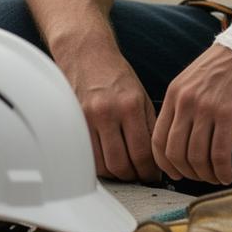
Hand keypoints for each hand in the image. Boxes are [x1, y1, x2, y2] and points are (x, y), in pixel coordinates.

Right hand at [60, 41, 161, 182]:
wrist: (87, 55)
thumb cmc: (115, 74)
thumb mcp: (141, 96)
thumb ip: (148, 126)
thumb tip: (157, 158)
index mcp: (130, 105)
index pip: (143, 152)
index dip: (150, 171)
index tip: (153, 176)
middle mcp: (108, 112)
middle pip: (122, 164)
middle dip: (134, 177)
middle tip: (140, 177)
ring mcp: (88, 119)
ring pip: (104, 166)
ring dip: (117, 175)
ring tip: (125, 171)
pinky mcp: (74, 123)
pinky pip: (88, 157)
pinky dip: (100, 166)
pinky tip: (108, 162)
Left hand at [152, 43, 231, 184]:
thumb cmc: (228, 66)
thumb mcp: (193, 80)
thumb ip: (183, 106)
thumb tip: (180, 141)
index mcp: (175, 94)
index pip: (158, 140)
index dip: (166, 164)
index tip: (176, 173)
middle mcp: (187, 102)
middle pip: (175, 153)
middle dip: (187, 173)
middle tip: (200, 176)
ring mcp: (207, 109)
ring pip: (197, 158)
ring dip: (206, 175)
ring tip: (216, 175)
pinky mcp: (229, 115)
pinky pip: (219, 155)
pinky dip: (222, 171)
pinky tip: (227, 173)